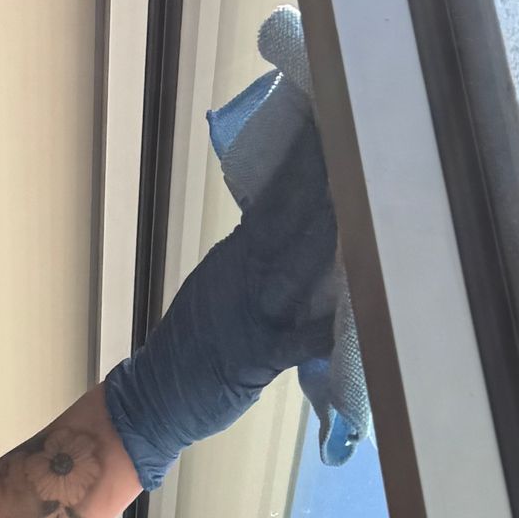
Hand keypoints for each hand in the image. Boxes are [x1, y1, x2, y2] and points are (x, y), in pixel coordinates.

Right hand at [104, 119, 340, 491]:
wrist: (156, 394)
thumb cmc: (195, 341)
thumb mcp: (221, 279)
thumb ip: (255, 248)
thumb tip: (289, 209)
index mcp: (239, 253)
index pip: (274, 194)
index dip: (303, 159)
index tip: (331, 122)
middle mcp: (246, 274)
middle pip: (288, 219)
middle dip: (323, 183)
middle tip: (358, 141)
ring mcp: (252, 314)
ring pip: (295, 267)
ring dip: (328, 238)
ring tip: (362, 205)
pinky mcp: (256, 358)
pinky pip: (298, 341)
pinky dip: (324, 328)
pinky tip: (358, 313)